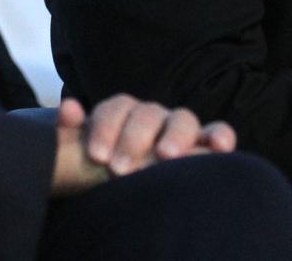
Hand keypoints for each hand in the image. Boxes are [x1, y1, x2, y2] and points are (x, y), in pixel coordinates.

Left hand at [50, 94, 235, 195]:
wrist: (127, 183)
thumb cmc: (107, 166)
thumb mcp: (87, 149)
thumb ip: (75, 131)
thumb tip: (70, 108)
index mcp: (125, 113)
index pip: (117, 107)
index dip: (105, 128)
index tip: (96, 156)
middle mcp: (154, 116)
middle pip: (148, 113)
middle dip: (134, 138)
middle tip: (120, 169)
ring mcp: (180, 127)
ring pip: (183, 118)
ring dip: (175, 135)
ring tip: (166, 156)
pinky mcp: (206, 143)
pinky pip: (217, 132)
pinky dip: (221, 135)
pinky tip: (221, 148)